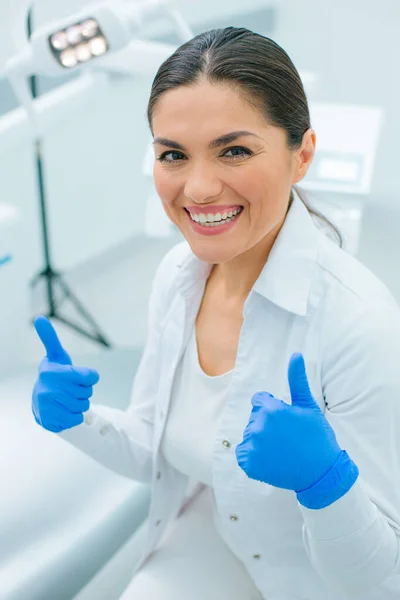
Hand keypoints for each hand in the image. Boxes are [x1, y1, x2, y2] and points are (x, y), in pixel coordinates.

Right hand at [32, 316, 99, 432]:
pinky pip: (78, 418)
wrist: (42, 403)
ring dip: (79, 403)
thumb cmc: (55, 375)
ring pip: (84, 406)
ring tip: (67, 399)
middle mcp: (48, 389)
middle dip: (83, 390)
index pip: (91, 376)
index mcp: (52, 372)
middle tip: (70, 388)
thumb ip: (50, 338)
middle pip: (88, 392)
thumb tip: (39, 318)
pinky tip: (64, 410)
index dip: (89, 377)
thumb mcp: (56, 356)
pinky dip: (75, 416)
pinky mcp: (51, 422)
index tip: (78, 376)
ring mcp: (49, 407)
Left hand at [236, 353, 344, 493]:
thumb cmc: (317, 436)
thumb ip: (297, 380)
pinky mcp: (248, 463)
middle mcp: (257, 426)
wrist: (321, 472)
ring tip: (282, 449)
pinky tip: (272, 460)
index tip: (288, 423)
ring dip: (261, 441)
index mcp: (270, 410)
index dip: (275, 411)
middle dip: (268, 425)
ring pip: (250, 435)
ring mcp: (252, 446)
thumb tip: (295, 354)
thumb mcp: (307, 405)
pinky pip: (244, 453)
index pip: (260, 402)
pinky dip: (254, 457)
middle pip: (255, 419)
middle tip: (288, 438)